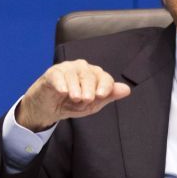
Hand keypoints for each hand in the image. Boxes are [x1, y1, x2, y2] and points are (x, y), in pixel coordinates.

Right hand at [16, 60, 130, 131]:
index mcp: (94, 75)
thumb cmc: (72, 104)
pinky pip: (58, 76)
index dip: (105, 86)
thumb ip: (108, 96)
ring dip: (75, 89)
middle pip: (90, 75)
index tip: (101, 96)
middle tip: (85, 100)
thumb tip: (127, 89)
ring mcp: (67, 69)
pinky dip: (62, 84)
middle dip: (89, 90)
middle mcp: (82, 68)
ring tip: (74, 99)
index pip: (104, 77)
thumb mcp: (92, 105)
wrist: (49, 109)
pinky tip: (63, 92)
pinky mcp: (52, 73)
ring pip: (74, 75)